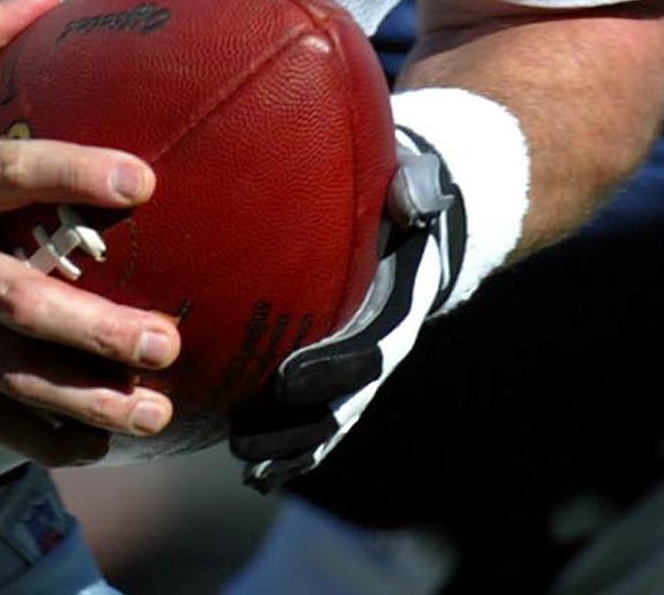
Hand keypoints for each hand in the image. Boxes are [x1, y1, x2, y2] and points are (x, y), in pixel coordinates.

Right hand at [0, 0, 179, 465]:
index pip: (7, 172)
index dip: (73, 174)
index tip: (143, 183)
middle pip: (13, 296)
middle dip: (93, 326)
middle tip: (167, 340)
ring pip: (3, 368)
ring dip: (80, 394)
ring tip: (152, 411)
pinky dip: (35, 433)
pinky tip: (94, 442)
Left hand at [230, 128, 456, 490]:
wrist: (420, 236)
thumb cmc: (404, 209)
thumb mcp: (415, 191)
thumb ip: (415, 191)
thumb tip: (412, 191)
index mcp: (393, 311)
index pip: (362, 352)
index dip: (327, 369)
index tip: (284, 380)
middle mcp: (377, 350)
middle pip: (337, 404)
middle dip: (294, 426)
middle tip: (244, 441)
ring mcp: (357, 370)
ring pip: (324, 421)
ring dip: (286, 446)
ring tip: (243, 463)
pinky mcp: (336, 375)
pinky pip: (318, 419)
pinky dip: (294, 450)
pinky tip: (258, 472)